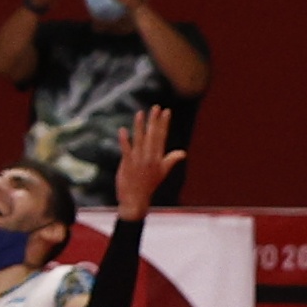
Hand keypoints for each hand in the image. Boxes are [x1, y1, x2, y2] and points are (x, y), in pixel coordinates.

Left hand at [110, 103, 185, 219]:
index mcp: (158, 157)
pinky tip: (122, 130)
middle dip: (155, 121)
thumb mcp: (163, 172)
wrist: (136, 199)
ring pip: (140, 139)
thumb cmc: (148, 185)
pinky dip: (124, 140)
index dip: (164, 123)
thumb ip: (172, 160)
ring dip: (140, 126)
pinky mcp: (128, 164)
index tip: (166, 111)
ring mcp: (139, 160)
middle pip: (153, 135)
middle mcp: (150, 157)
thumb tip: (183, 152)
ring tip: (140, 113)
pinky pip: (126, 150)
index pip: (162, 136)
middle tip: (156, 107)